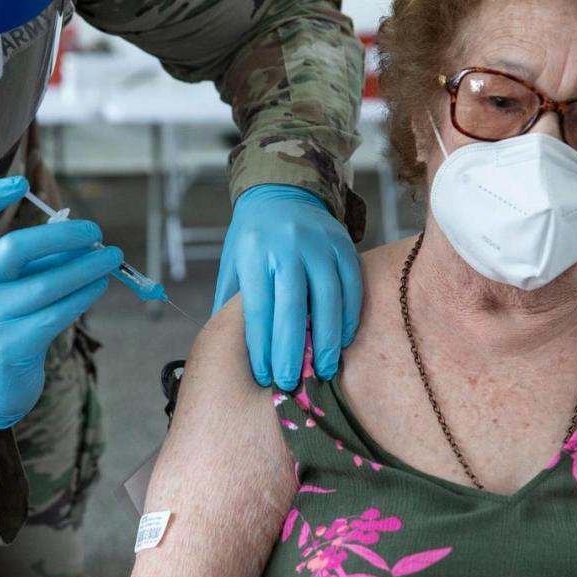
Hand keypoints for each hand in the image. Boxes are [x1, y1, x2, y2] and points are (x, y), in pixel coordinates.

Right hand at [0, 176, 122, 429]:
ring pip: (45, 284)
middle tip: (96, 233)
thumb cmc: (7, 318)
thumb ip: (37, 258)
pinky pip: (55, 313)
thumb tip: (82, 237)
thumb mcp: (9, 283)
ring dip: (86, 268)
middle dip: (64, 237)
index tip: (22, 183)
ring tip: (111, 259)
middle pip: (15, 248)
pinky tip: (99, 285)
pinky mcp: (9, 347)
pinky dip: (83, 295)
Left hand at [213, 184, 361, 390]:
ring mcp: (318, 244)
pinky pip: (351, 286)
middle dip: (292, 351)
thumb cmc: (252, 239)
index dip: (263, 346)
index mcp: (254, 253)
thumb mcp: (233, 264)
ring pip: (328, 298)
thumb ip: (229, 304)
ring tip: (325, 371)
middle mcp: (287, 246)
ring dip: (327, 340)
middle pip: (292, 308)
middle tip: (293, 384)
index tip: (265, 376)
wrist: (282, 192)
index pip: (259, 308)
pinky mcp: (343, 244)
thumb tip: (225, 351)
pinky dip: (348, 316)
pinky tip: (341, 340)